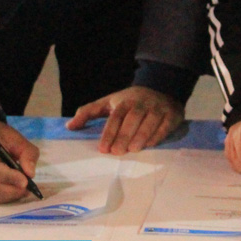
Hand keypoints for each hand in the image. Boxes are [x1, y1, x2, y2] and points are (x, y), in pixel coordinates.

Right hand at [0, 118, 39, 203]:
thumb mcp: (17, 139)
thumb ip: (27, 154)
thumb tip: (30, 174)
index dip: (8, 178)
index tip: (25, 182)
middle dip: (10, 190)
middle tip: (27, 190)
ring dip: (6, 196)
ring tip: (21, 191)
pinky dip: (0, 197)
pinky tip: (11, 192)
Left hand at [66, 86, 183, 154]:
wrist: (161, 87)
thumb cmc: (129, 101)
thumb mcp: (108, 102)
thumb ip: (88, 113)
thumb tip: (70, 126)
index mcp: (124, 101)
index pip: (115, 116)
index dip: (109, 132)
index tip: (103, 148)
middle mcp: (141, 103)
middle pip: (132, 118)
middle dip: (124, 135)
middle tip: (117, 152)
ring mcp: (157, 108)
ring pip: (149, 121)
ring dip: (141, 136)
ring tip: (133, 150)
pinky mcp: (171, 114)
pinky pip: (165, 125)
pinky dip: (158, 135)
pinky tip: (150, 145)